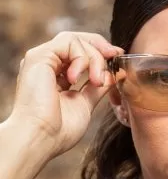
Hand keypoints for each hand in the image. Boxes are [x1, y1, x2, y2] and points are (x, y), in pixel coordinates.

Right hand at [11, 32, 123, 157]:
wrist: (42, 138)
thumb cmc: (59, 130)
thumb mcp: (85, 104)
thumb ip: (97, 88)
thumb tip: (112, 74)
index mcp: (56, 76)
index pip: (80, 53)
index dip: (100, 52)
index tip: (118, 57)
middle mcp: (48, 65)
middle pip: (78, 41)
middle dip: (100, 47)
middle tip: (114, 56)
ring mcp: (42, 59)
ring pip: (76, 40)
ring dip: (94, 58)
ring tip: (96, 81)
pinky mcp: (39, 56)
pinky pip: (69, 42)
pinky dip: (82, 57)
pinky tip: (78, 79)